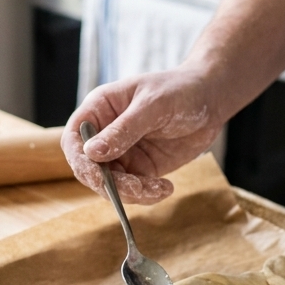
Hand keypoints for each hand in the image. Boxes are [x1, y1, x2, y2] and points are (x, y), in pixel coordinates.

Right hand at [61, 66, 222, 202]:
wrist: (210, 99)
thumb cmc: (179, 89)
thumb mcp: (152, 106)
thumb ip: (123, 129)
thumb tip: (90, 152)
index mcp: (100, 109)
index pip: (73, 138)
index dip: (79, 159)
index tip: (96, 175)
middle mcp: (105, 133)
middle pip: (90, 168)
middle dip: (110, 183)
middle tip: (137, 189)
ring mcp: (122, 153)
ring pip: (111, 184)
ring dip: (131, 193)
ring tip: (159, 189)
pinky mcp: (141, 168)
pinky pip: (134, 190)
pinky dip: (146, 195)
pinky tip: (165, 188)